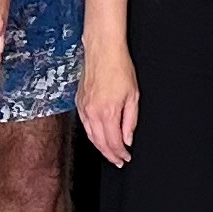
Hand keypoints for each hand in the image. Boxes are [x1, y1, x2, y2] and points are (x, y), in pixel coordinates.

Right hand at [78, 43, 139, 166]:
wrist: (103, 50)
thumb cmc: (119, 68)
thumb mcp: (133, 96)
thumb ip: (130, 121)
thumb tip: (127, 139)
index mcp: (107, 112)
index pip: (113, 142)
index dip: (120, 153)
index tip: (126, 158)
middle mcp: (92, 112)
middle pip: (100, 143)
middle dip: (110, 155)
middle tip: (118, 160)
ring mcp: (83, 108)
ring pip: (91, 136)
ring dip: (100, 147)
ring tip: (110, 153)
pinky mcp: (79, 102)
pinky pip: (85, 125)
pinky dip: (92, 134)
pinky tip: (99, 137)